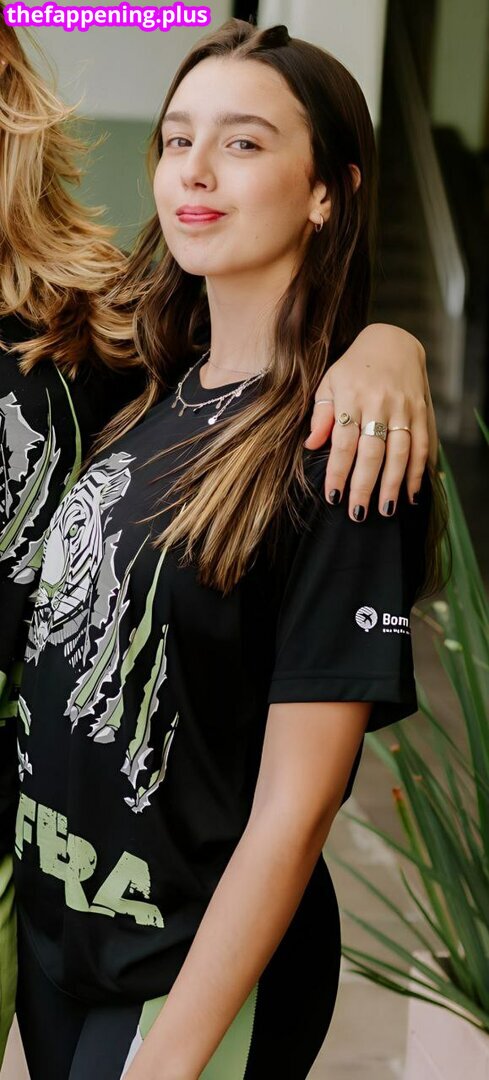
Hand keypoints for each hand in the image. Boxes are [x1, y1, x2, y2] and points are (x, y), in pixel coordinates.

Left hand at [304, 324, 437, 520]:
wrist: (393, 342)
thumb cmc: (353, 368)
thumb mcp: (329, 383)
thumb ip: (321, 415)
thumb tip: (311, 446)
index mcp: (351, 397)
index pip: (344, 442)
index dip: (339, 472)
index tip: (333, 497)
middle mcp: (379, 403)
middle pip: (373, 452)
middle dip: (365, 486)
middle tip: (358, 513)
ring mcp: (404, 408)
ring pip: (401, 452)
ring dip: (393, 484)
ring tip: (386, 510)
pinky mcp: (422, 411)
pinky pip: (423, 445)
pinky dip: (419, 471)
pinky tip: (411, 493)